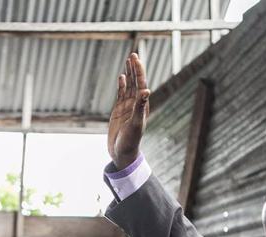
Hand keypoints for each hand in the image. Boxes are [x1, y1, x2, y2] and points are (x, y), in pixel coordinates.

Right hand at [107, 53, 149, 169]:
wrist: (122, 153)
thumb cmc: (130, 141)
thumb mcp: (135, 124)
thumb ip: (139, 107)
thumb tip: (146, 90)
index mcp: (142, 106)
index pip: (141, 84)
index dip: (139, 71)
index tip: (136, 58)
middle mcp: (135, 104)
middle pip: (136, 82)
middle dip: (135, 68)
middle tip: (133, 54)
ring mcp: (127, 107)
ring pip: (128, 86)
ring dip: (129, 74)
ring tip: (128, 61)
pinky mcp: (119, 111)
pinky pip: (120, 94)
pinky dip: (121, 85)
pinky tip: (121, 77)